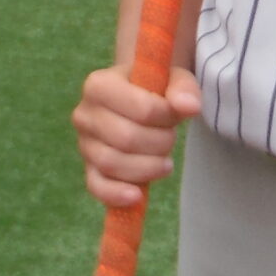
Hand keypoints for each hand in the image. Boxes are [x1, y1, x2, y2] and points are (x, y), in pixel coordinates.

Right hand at [71, 64, 201, 206]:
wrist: (137, 99)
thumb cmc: (154, 88)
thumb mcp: (173, 79)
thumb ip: (183, 88)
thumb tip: (190, 107)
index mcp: (99, 84)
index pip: (141, 108)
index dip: (166, 117)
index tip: (175, 114)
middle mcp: (85, 114)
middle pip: (126, 138)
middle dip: (160, 143)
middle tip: (171, 138)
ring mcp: (85, 144)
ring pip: (112, 164)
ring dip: (148, 167)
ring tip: (165, 162)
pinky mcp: (89, 169)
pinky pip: (97, 187)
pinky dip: (116, 194)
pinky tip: (137, 197)